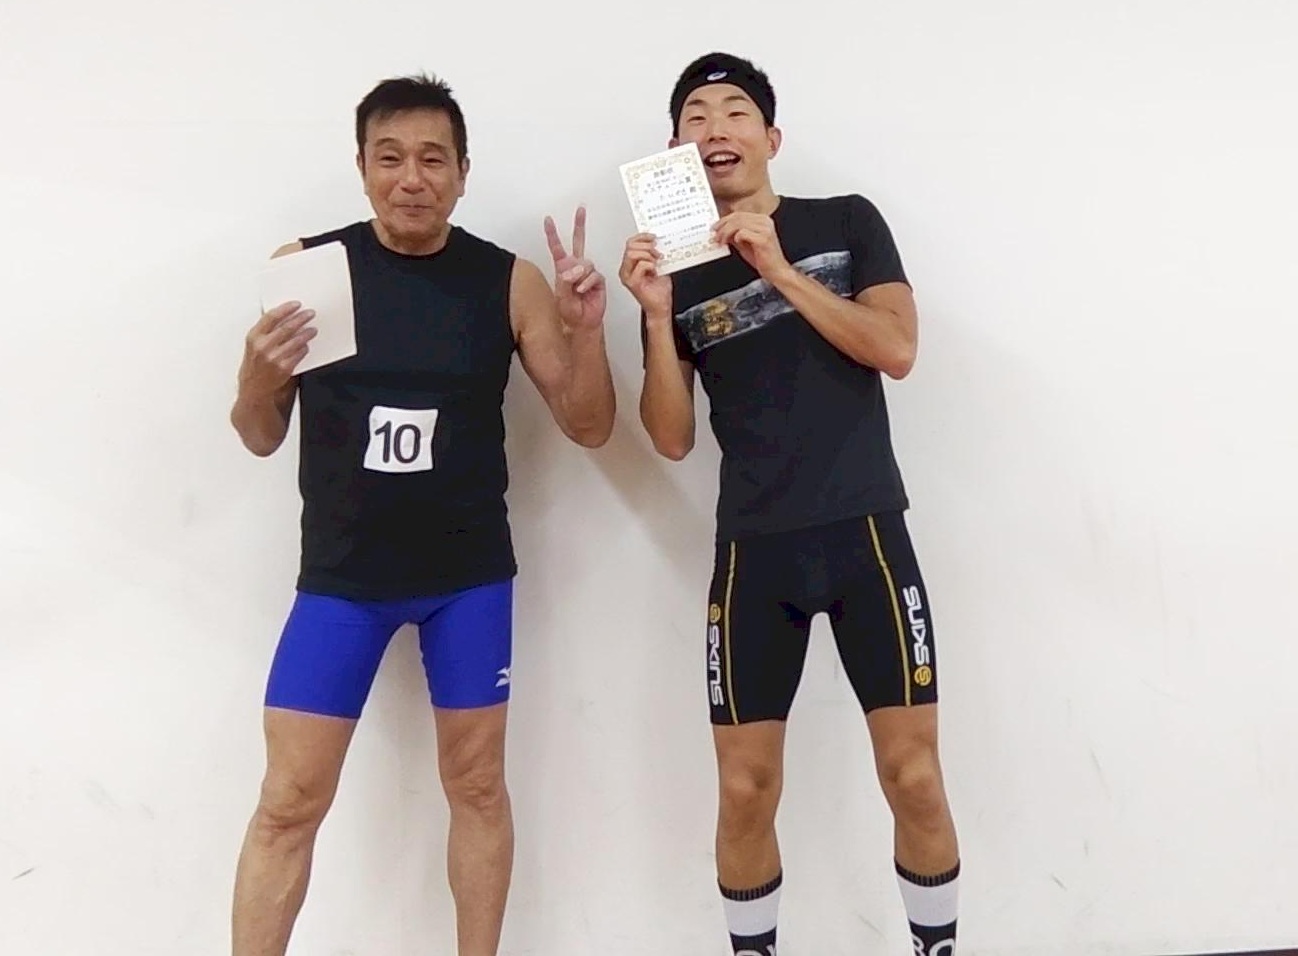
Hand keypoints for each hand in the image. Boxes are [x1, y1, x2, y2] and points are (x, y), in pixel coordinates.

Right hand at [239, 301, 315, 395]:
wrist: (254, 389)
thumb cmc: (254, 366)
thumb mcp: (253, 346)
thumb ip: (265, 332)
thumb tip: (283, 316)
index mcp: (253, 337)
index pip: (271, 317)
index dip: (286, 309)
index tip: (296, 304)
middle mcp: (263, 346)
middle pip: (287, 327)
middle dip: (301, 318)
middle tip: (310, 313)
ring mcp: (274, 358)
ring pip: (296, 340)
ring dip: (307, 333)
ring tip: (313, 329)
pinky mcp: (284, 368)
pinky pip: (299, 354)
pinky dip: (304, 348)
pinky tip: (307, 345)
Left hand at [545, 206, 605, 330]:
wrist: (582, 322)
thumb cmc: (569, 311)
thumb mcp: (561, 296)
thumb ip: (565, 282)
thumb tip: (570, 271)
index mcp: (563, 268)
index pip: (557, 248)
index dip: (552, 234)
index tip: (548, 220)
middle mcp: (576, 267)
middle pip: (578, 242)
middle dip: (579, 225)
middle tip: (581, 210)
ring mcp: (587, 273)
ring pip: (585, 264)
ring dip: (579, 275)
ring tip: (575, 288)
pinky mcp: (598, 280)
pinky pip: (593, 275)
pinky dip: (587, 284)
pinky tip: (583, 291)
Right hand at [617, 233, 672, 320]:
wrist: (661, 307)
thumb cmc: (659, 291)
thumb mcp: (659, 266)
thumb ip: (654, 253)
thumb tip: (658, 241)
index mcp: (630, 263)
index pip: (631, 243)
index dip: (642, 237)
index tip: (654, 237)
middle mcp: (626, 269)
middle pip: (630, 246)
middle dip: (647, 246)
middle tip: (658, 253)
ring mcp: (627, 276)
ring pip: (632, 254)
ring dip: (648, 256)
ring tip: (657, 263)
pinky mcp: (632, 283)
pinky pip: (640, 265)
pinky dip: (650, 265)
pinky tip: (655, 272)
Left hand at [713, 211, 788, 278]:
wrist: (776, 271)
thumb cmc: (763, 260)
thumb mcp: (745, 245)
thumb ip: (734, 236)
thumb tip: (721, 231)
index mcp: (762, 220)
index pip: (739, 215)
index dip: (724, 220)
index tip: (715, 227)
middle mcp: (765, 222)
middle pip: (737, 217)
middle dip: (722, 226)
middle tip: (715, 236)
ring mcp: (765, 229)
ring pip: (738, 223)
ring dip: (726, 233)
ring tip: (721, 242)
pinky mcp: (763, 239)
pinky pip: (743, 233)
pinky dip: (736, 238)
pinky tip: (737, 243)